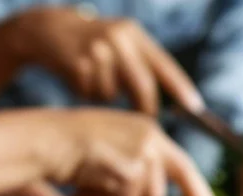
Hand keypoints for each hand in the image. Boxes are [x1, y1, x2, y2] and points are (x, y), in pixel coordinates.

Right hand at [4, 7, 201, 115]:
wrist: (46, 29)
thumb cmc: (88, 44)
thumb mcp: (116, 43)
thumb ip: (137, 65)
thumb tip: (160, 103)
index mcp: (132, 34)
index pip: (163, 65)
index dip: (180, 87)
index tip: (195, 108)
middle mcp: (118, 39)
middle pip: (142, 85)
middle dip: (145, 106)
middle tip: (145, 119)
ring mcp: (97, 52)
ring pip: (112, 94)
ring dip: (105, 96)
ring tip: (92, 80)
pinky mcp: (77, 66)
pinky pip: (91, 95)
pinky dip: (87, 93)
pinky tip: (78, 79)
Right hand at [40, 109, 218, 195]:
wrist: (46, 139)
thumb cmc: (64, 145)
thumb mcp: (109, 149)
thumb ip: (133, 164)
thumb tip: (151, 195)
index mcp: (148, 129)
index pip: (182, 166)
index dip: (197, 193)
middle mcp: (152, 138)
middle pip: (158, 194)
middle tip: (99, 194)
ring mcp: (142, 152)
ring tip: (90, 185)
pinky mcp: (130, 168)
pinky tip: (85, 187)